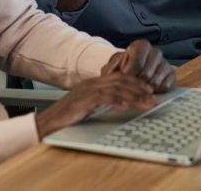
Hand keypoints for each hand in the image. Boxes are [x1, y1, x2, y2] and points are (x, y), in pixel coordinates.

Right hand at [33, 71, 155, 138]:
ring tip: (145, 102)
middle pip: (121, 81)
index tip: (149, 90)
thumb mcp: (88, 106)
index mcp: (94, 83)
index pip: (120, 78)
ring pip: (115, 88)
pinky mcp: (82, 100)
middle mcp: (92, 83)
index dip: (136, 83)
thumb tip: (122, 104)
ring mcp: (87, 91)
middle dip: (139, 88)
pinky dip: (115, 100)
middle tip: (153, 96)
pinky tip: (124, 105)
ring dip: (133, 95)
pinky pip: (102, 97)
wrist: (47, 123)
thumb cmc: (67, 117)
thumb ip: (103, 101)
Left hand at [102, 39, 175, 92]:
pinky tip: (149, 90)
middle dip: (136, 85)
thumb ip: (111, 69)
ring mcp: (165, 63)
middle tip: (129, 88)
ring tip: (138, 89)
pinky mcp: (171, 74)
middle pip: (146, 74)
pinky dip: (156, 92)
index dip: (128, 76)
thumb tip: (111, 74)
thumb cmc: (122, 69)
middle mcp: (155, 52)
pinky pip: (165, 87)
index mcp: (141, 46)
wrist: (133, 73)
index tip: (122, 82)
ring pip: (155, 82)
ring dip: (145, 90)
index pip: (137, 63)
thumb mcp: (113, 67)